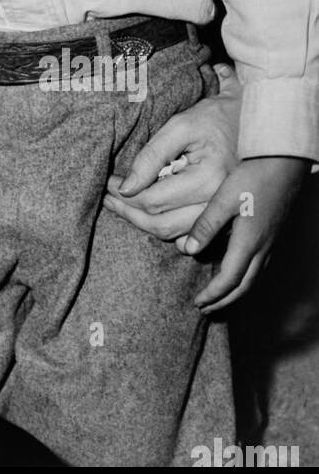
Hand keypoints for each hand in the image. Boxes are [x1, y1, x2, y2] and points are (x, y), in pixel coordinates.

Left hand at [102, 63, 240, 241]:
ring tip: (122, 206)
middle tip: (108, 199)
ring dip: (144, 223)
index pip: (153, 200)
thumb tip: (126, 188)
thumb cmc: (216, 119)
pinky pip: (190, 234)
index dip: (124, 195)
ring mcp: (226, 218)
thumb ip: (152, 156)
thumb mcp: (181, 126)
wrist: (256, 124)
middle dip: (129, 214)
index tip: (108, 184)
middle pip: (162, 225)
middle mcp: (220, 205)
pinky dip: (166, 227)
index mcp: (209, 180)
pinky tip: (149, 213)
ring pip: (174, 234)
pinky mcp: (226, 220)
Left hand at [186, 157, 309, 311]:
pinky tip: (235, 271)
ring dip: (235, 291)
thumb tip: (188, 249)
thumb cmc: (253, 177)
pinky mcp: (272, 234)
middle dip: (224, 300)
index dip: (213, 295)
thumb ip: (206, 225)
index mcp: (249, 242)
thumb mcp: (223, 199)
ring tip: (218, 297)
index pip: (229, 280)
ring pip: (253, 278)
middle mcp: (262, 248)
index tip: (197, 304)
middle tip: (206, 309)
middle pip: (244, 286)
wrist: (284, 163)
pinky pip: (259, 266)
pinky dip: (244, 278)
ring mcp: (270, 242)